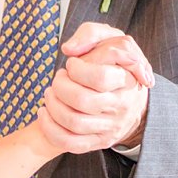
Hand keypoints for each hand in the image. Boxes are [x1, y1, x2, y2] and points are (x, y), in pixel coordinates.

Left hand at [41, 22, 154, 154]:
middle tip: (59, 79)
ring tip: (51, 93)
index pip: (100, 77)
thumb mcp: (110, 39)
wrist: (132, 98)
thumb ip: (90, 34)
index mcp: (128, 80)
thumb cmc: (114, 64)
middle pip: (83, 101)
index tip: (72, 64)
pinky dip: (50, 129)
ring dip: (53, 105)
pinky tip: (45, 112)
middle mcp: (122, 107)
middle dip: (61, 87)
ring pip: (74, 122)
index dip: (78, 69)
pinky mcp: (99, 142)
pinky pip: (70, 143)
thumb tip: (69, 49)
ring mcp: (111, 127)